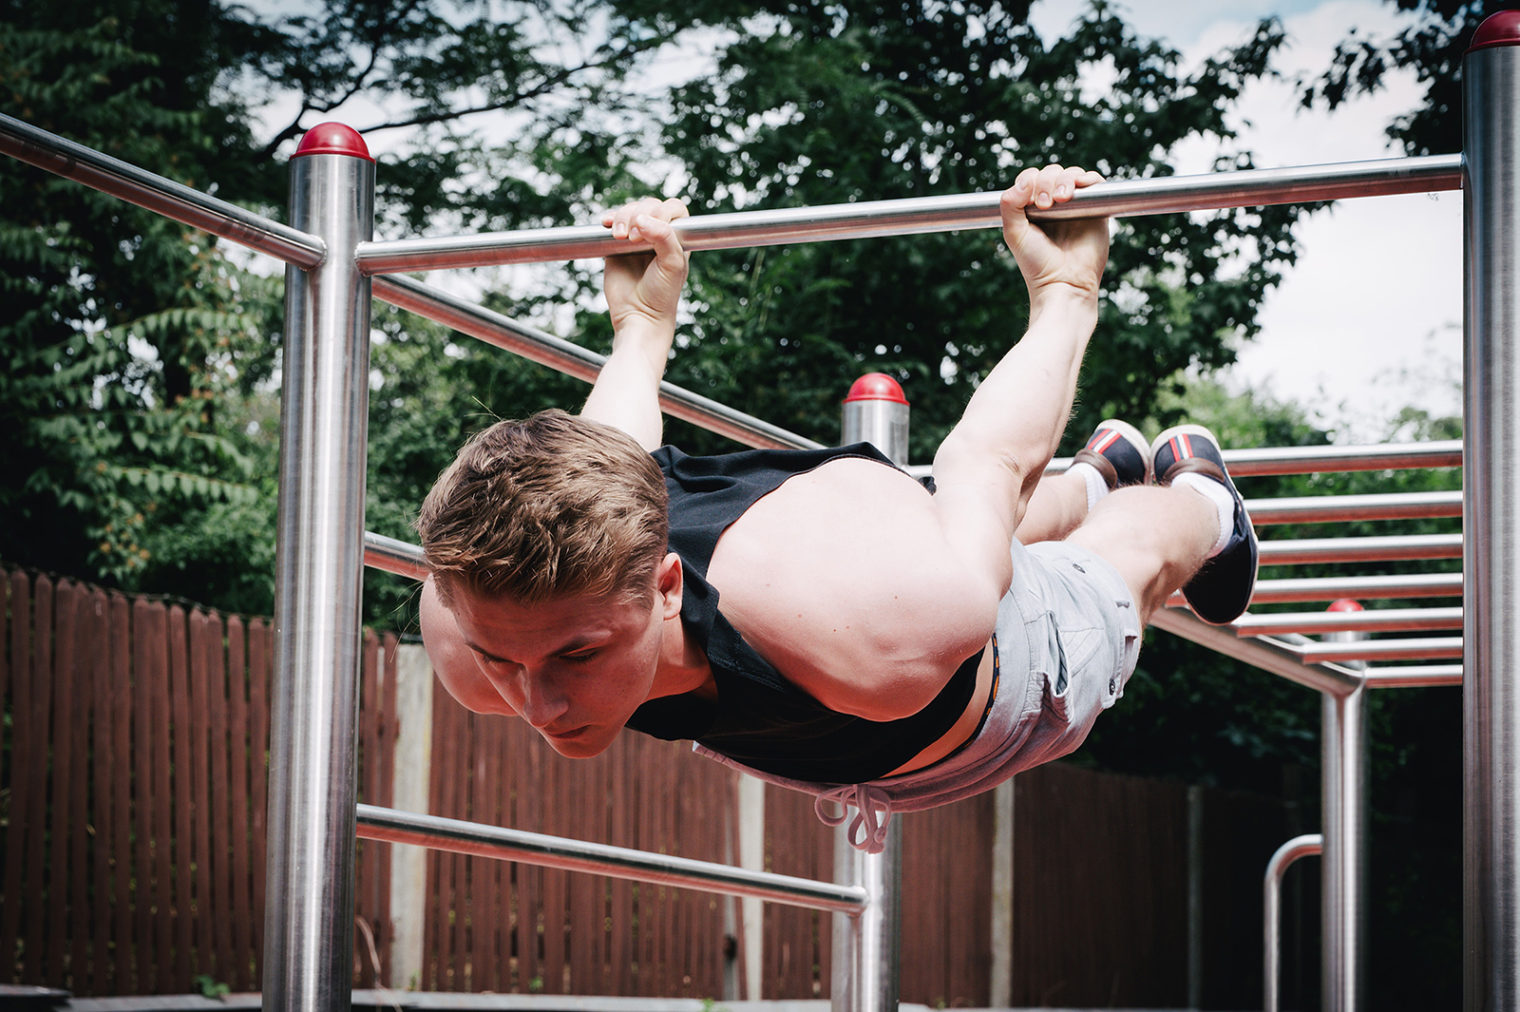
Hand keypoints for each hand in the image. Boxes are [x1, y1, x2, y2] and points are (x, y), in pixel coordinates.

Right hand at [600, 197, 690, 334]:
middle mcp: (657, 234)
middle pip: (649, 205)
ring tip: (619, 235)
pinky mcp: (616, 245)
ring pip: (630, 211)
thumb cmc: (662, 294)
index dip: (662, 211)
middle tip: (635, 237)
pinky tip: (606, 224)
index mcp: (677, 237)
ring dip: (622, 216)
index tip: (653, 227)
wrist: (638, 315)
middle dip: (639, 214)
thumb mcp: (673, 264)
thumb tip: (642, 218)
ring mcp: (636, 238)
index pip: (673, 208)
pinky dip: (609, 218)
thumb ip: (664, 237)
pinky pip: (612, 222)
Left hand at [1000, 165, 1108, 302]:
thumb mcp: (1014, 233)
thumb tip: (1027, 179)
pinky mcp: (1096, 210)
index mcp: (1032, 208)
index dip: (1031, 181)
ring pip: (1072, 174)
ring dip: (1066, 178)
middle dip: (1048, 181)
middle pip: (1052, 173)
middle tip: (1047, 204)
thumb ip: (1010, 204)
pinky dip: (1089, 179)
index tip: (1033, 201)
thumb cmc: (1037, 264)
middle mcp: (1054, 205)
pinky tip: (1080, 188)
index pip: (1031, 178)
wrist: (1064, 284)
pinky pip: (1096, 183)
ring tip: (1062, 198)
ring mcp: (1075, 206)